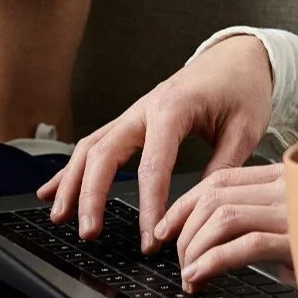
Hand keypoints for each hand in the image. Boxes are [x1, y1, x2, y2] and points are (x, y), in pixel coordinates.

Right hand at [38, 34, 274, 249]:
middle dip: (91, 195)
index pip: (152, 165)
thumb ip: (223, 168)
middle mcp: (145, 109)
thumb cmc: (242, 89)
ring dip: (72, 182)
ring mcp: (133, 114)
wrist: (236, 57)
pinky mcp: (131, 121)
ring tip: (59, 217)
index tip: (151, 240)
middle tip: (89, 233)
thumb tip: (202, 210)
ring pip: (90, 148)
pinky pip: (94, 144)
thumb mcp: (245, 128)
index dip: (149, 207)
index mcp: (173, 109)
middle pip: (105, 153)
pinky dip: (72, 169)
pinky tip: (51, 190)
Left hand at [155, 162, 290, 289]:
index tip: (166, 229)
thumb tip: (221, 240)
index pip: (221, 180)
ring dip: (196, 249)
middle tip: (180, 263)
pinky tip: (201, 275)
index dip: (185, 205)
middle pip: (215, 198)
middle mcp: (287, 185)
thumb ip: (263, 220)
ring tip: (189, 275)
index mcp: (282, 176)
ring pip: (223, 218)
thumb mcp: (294, 223)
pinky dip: (215, 260)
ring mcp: (293, 210)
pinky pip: (247, 245)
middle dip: (186, 234)